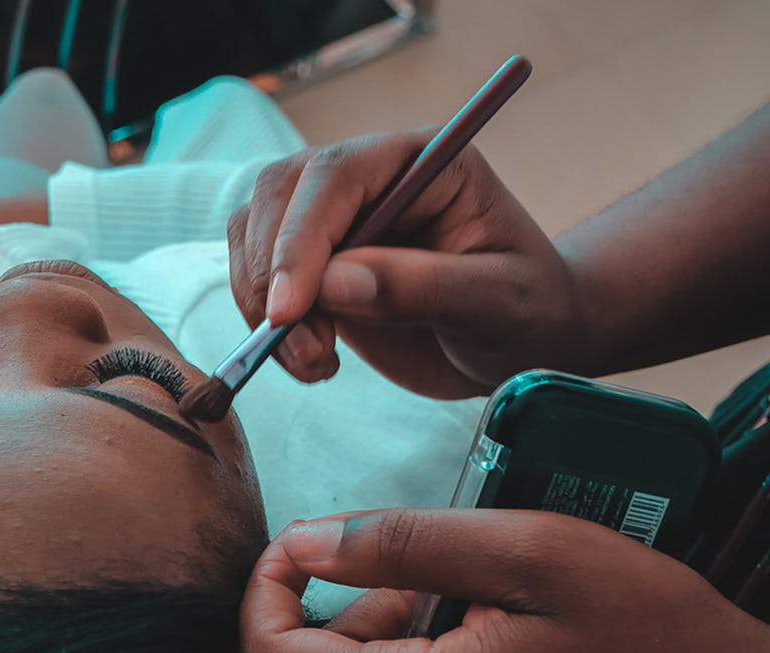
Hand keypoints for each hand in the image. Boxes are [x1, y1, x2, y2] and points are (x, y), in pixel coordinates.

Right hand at [228, 132, 585, 397]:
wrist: (521, 341)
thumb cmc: (528, 311)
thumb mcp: (498, 303)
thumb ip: (422, 287)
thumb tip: (334, 283)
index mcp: (421, 160)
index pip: (335, 176)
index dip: (300, 239)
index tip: (289, 310)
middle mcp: (368, 176)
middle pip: (278, 194)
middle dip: (271, 275)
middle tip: (306, 349)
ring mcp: (333, 217)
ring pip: (253, 234)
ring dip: (262, 305)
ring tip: (315, 363)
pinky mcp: (311, 262)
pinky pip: (255, 277)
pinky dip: (264, 325)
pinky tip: (312, 360)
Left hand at [240, 508, 769, 652]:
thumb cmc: (646, 629)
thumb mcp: (528, 554)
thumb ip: (406, 545)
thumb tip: (305, 541)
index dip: (264, 589)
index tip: (300, 539)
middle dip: (314, 597)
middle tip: (375, 546)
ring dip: (362, 613)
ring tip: (432, 575)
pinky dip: (396, 635)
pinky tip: (451, 602)